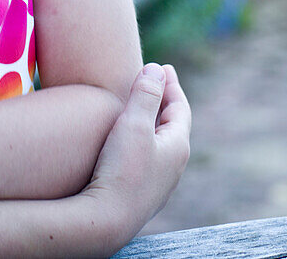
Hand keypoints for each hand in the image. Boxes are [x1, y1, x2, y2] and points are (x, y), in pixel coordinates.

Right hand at [83, 63, 190, 245]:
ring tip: (142, 106)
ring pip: (161, 141)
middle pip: (173, 124)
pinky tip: (130, 140)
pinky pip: (149, 155)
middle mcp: (173, 165)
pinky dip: (144, 137)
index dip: (171, 85)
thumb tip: (156, 69)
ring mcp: (158, 180)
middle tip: (155, 80)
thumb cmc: (122, 169)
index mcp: (177, 146)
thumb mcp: (134, 124)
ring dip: (153, 119)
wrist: (107, 219)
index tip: (163, 67)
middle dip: (164, 100)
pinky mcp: (142, 190)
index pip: (179, 108)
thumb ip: (146, 94)